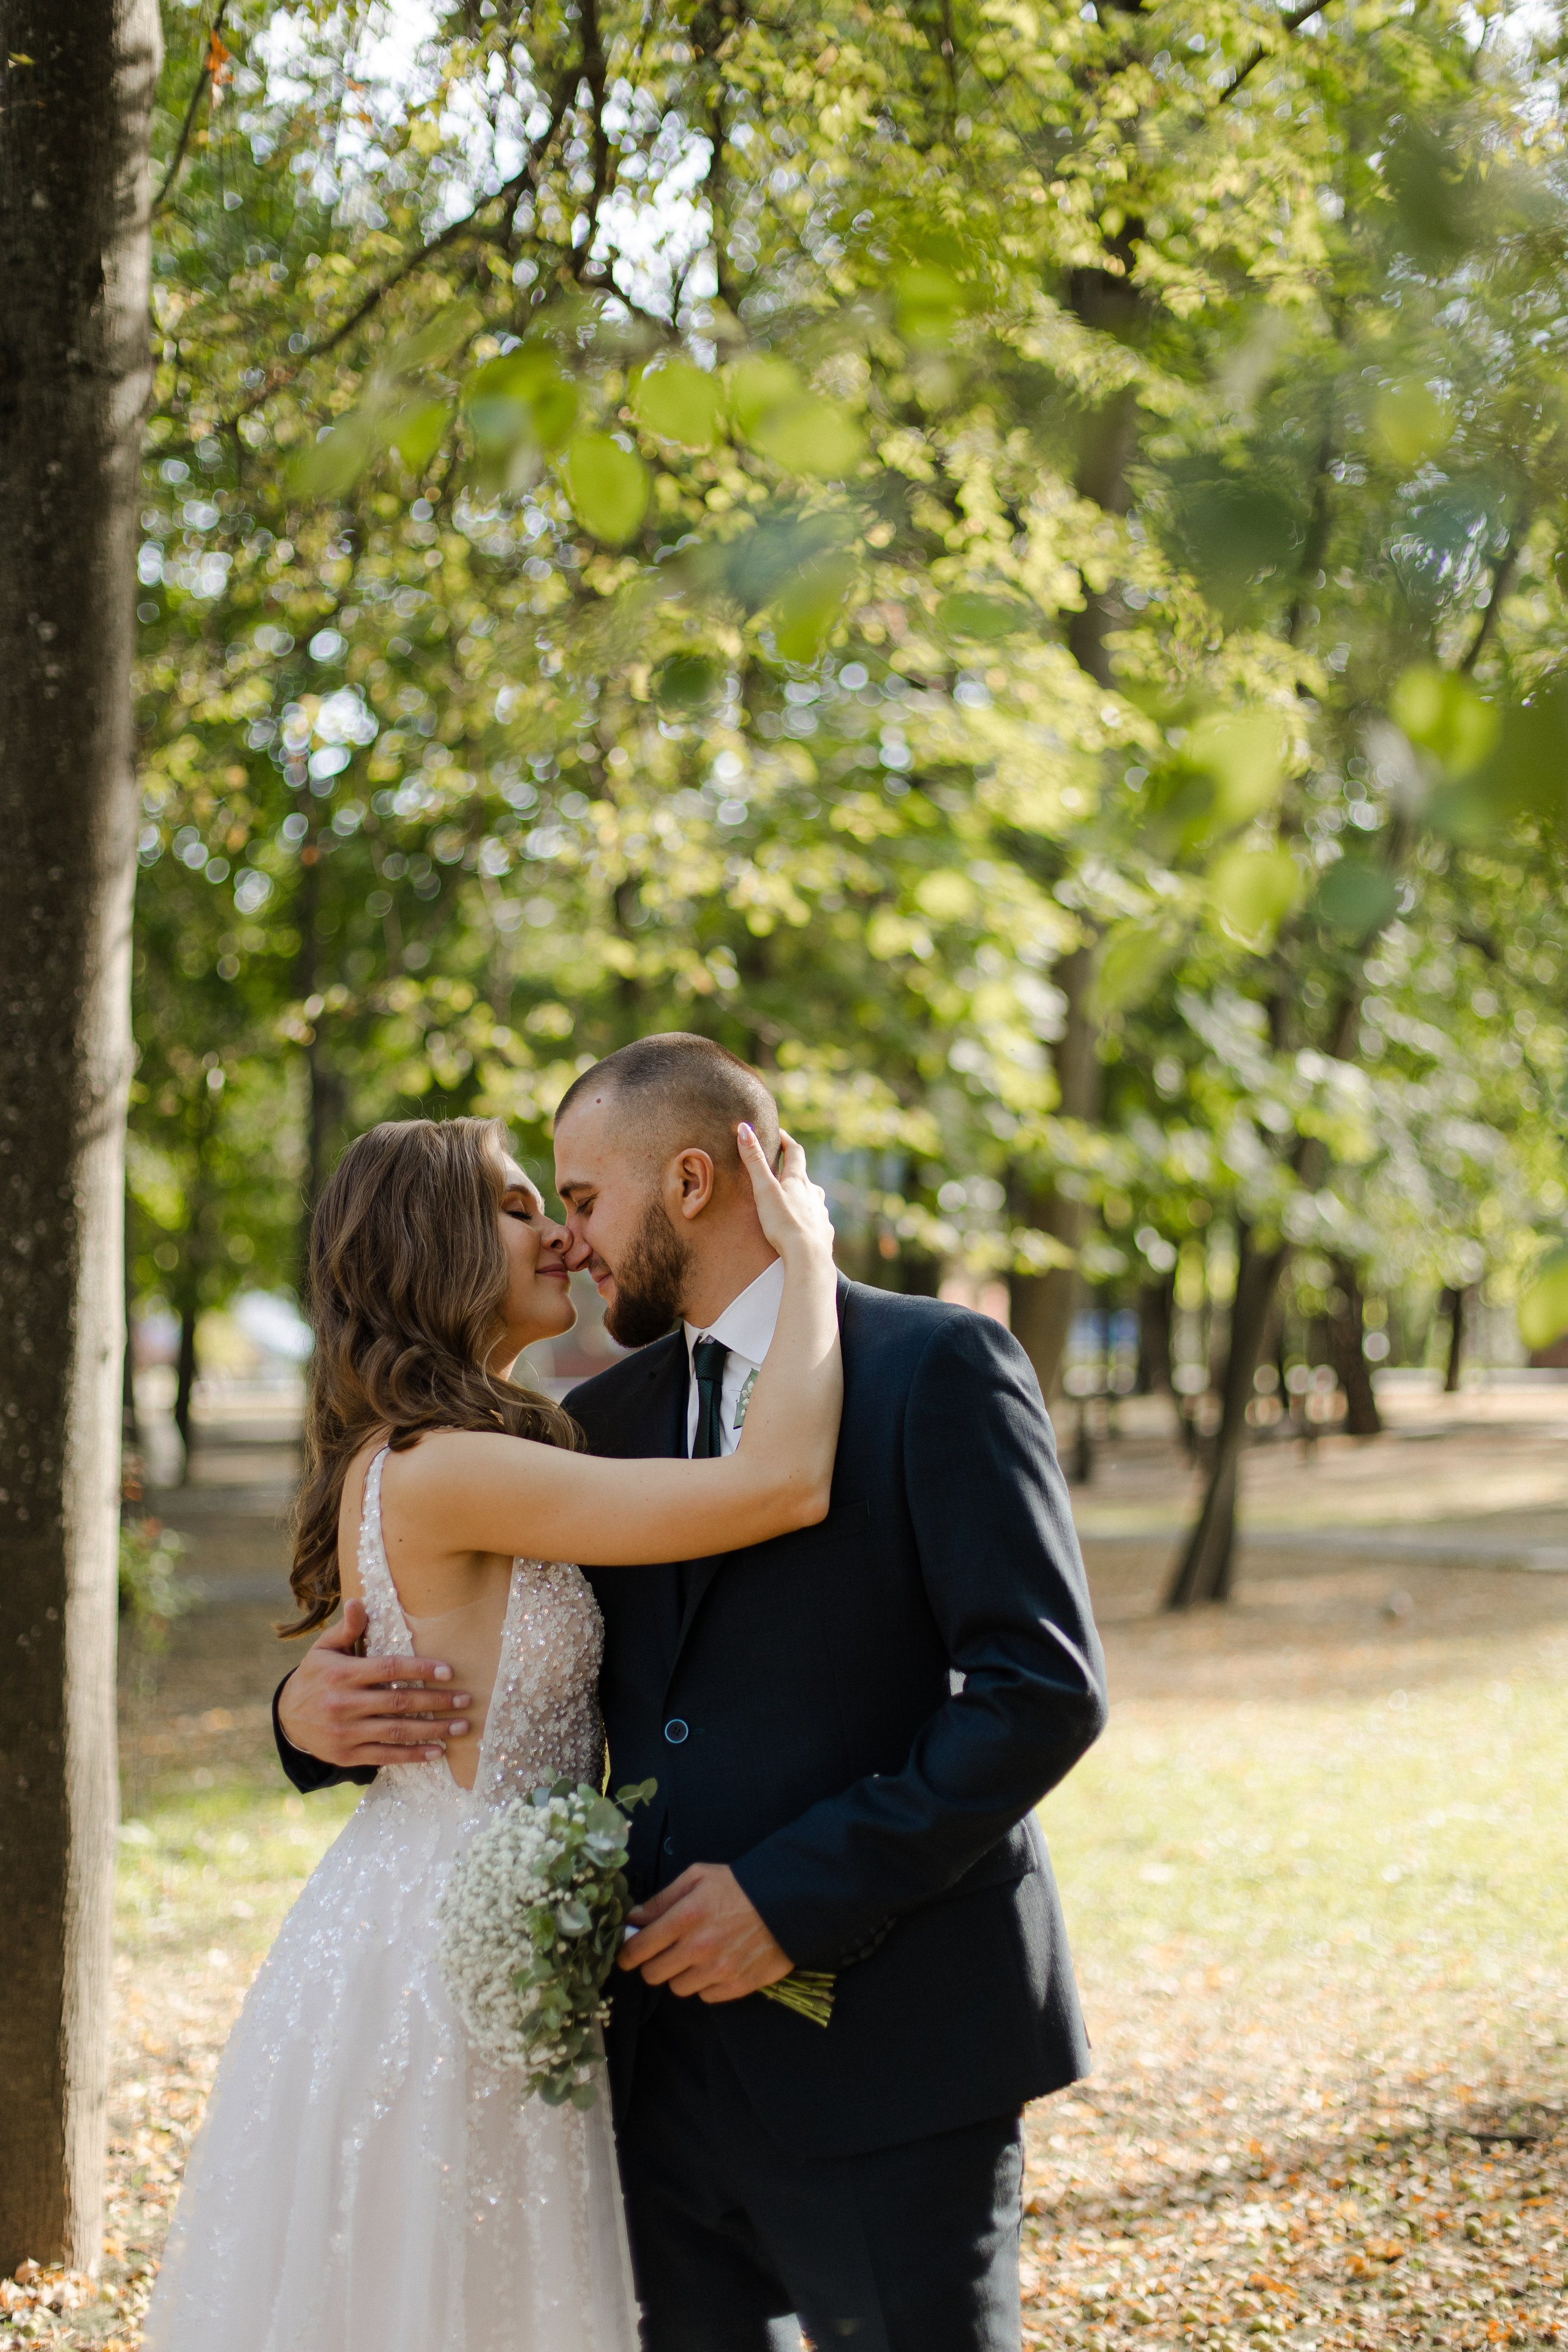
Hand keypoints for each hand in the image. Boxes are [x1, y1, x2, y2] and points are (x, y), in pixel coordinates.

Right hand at [276, 1600, 470, 1768]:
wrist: (286, 1719)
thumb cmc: (315, 1676)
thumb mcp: (325, 1649)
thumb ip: (347, 1628)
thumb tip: (359, 1601)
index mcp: (341, 1674)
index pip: (388, 1669)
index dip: (420, 1670)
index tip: (448, 1671)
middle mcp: (343, 1704)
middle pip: (399, 1702)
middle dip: (437, 1701)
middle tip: (466, 1700)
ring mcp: (345, 1732)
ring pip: (397, 1732)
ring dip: (433, 1730)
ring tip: (461, 1727)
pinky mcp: (347, 1755)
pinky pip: (385, 1756)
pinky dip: (412, 1755)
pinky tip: (436, 1751)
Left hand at [617, 1862, 792, 2002]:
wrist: (787, 1901)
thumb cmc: (738, 1885)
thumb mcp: (697, 1877)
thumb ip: (662, 1898)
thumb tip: (634, 1918)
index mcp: (685, 1917)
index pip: (639, 1948)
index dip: (626, 1954)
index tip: (626, 1955)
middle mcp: (698, 1948)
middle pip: (654, 1974)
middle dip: (653, 1964)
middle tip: (663, 1953)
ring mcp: (718, 1970)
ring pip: (678, 1988)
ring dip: (681, 1975)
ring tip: (695, 1957)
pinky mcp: (737, 1985)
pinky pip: (706, 1996)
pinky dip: (706, 1985)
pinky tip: (716, 1965)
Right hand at [738, 1125, 831, 1271]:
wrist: (808, 1257)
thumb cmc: (784, 1223)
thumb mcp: (764, 1190)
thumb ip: (754, 1161)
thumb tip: (745, 1129)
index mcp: (799, 1180)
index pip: (794, 1151)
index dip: (785, 1140)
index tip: (777, 1133)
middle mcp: (814, 1193)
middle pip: (803, 1176)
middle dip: (791, 1171)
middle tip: (778, 1170)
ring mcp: (821, 1212)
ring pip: (811, 1198)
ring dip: (800, 1195)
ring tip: (788, 1201)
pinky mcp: (823, 1231)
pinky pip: (816, 1220)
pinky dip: (808, 1217)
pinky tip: (802, 1225)